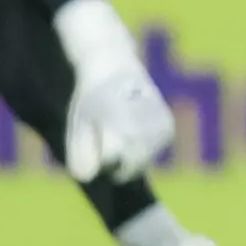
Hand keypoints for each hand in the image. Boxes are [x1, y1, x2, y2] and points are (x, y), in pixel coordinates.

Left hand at [64, 60, 176, 180]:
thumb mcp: (78, 125)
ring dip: (131, 157)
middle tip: (107, 142)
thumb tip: (88, 178)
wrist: (115, 66)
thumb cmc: (91, 99)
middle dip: (116, 165)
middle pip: (129, 170)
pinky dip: (144, 147)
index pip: (109, 164)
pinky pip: (154, 151)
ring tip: (121, 130)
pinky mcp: (167, 127)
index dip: (98, 157)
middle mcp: (142, 131)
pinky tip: (135, 127)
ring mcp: (158, 129)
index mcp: (118, 130)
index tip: (95, 138)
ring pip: (143, 162)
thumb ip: (79, 156)